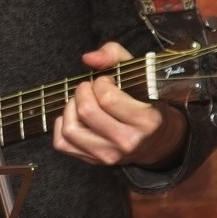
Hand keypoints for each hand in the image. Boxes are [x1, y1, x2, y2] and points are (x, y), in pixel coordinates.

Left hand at [53, 41, 184, 168]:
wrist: (155, 141)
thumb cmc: (145, 104)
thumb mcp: (140, 75)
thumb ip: (115, 56)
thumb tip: (88, 58)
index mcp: (146, 121)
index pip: (108, 98)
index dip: (100, 83)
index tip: (106, 81)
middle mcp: (127, 142)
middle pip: (87, 112)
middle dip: (83, 92)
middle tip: (90, 88)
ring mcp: (109, 155)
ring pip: (71, 129)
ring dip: (71, 108)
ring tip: (82, 101)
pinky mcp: (93, 161)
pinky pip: (62, 143)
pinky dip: (61, 125)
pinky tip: (75, 116)